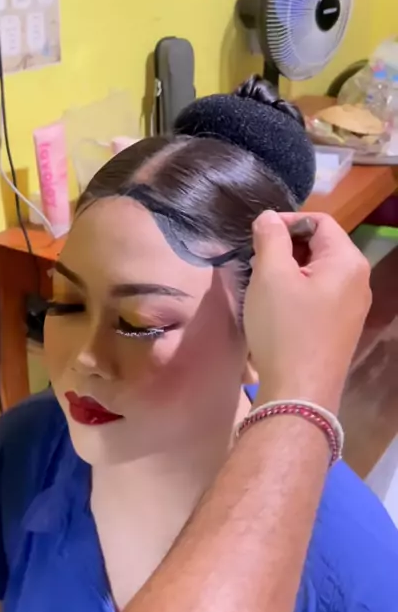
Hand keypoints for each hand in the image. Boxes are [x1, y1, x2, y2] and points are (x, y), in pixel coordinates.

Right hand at [244, 211, 371, 410]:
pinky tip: (273, 307)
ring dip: (287, 270)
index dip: (286, 221)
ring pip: (316, 272)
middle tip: (254, 261)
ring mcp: (352, 308)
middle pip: (320, 246)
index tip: (256, 235)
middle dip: (285, 247)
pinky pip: (318, 295)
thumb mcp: (271, 275)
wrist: (299, 394)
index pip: (319, 221)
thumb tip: (269, 217)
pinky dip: (295, 292)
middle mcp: (358, 281)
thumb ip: (270, 237)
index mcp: (348, 262)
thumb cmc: (285, 329)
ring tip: (260, 284)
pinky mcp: (340, 328)